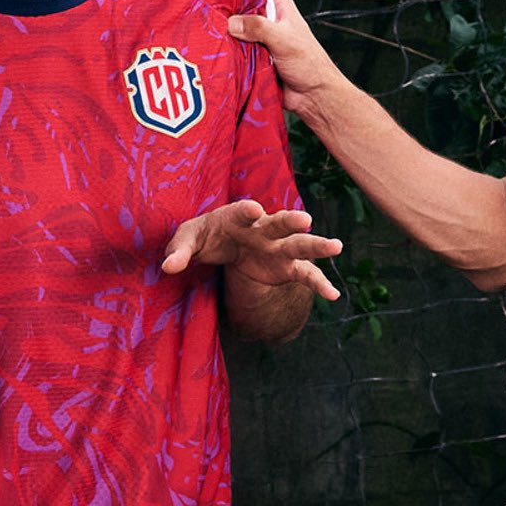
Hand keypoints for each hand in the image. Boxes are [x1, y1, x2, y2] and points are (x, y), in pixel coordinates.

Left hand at [162, 200, 341, 300]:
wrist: (224, 243)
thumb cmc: (206, 236)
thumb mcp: (187, 239)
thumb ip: (179, 251)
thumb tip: (168, 267)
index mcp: (238, 217)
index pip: (243, 212)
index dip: (247, 211)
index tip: (254, 209)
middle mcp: (263, 229)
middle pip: (279, 223)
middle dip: (290, 221)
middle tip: (304, 219)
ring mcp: (277, 247)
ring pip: (299, 245)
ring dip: (317, 245)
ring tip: (336, 247)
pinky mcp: (285, 266)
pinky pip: (305, 274)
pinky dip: (319, 284)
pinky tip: (334, 295)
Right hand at [208, 0, 339, 113]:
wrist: (313, 96)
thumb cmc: (308, 64)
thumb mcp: (285, 40)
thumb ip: (260, 28)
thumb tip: (230, 22)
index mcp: (276, 1)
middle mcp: (264, 13)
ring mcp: (256, 33)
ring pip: (229, 15)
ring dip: (211, 11)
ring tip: (187, 5)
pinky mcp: (249, 52)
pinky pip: (228, 40)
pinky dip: (214, 37)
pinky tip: (198, 37)